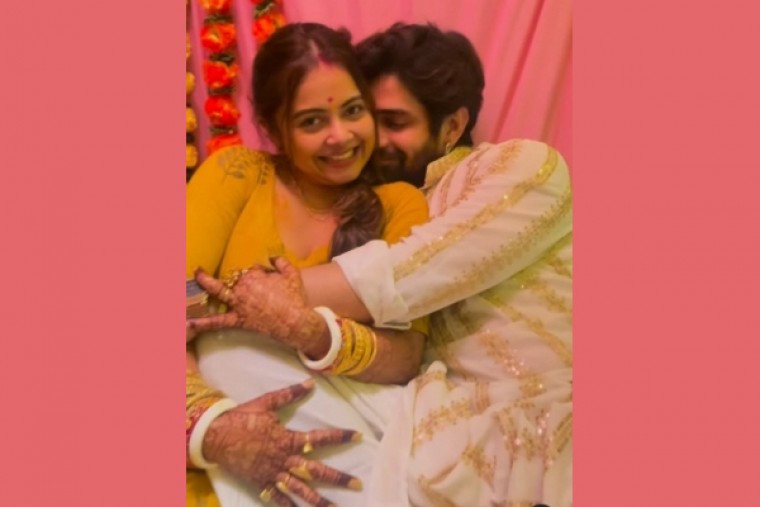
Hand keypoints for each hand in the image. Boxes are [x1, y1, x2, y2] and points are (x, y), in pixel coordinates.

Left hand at [187, 258, 329, 356]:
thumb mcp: (292, 274)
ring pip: (218, 291)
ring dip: (204, 282)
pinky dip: (202, 323)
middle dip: (240, 281)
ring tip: (195, 274)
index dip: (259, 275)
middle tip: (255, 291)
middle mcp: (243, 287)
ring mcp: (238, 304)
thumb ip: (280, 261)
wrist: (297, 322)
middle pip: (235, 279)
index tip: (269, 282)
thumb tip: (272, 256)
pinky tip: (188, 323)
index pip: (250, 270)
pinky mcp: (238, 320)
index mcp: (255, 275)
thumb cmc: (296, 298)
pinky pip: (218, 321)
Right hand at [202, 378, 361, 506]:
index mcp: (287, 439)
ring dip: (320, 501)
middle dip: (338, 478)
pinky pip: (278, 499)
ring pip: (301, 490)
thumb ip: (290, 394)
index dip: (340, 437)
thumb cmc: (241, 418)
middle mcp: (284, 460)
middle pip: (316, 472)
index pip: (320, 438)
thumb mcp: (266, 403)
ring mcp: (273, 474)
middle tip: (358, 483)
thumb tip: (310, 383)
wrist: (215, 437)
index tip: (358, 436)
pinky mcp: (262, 484)